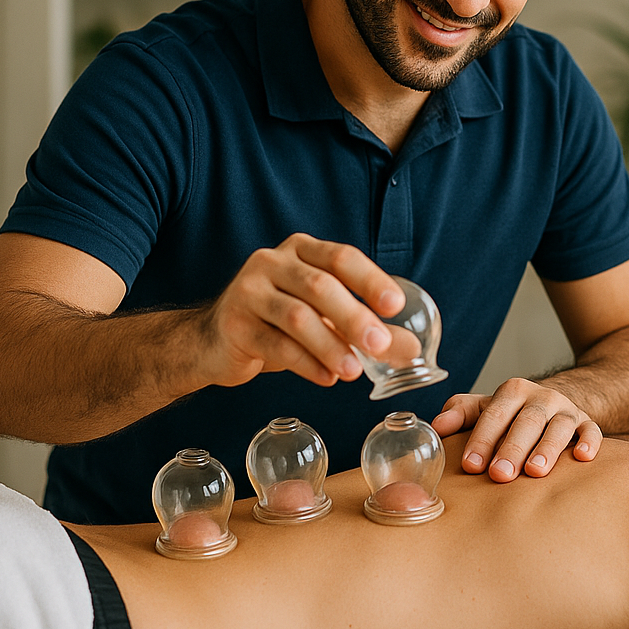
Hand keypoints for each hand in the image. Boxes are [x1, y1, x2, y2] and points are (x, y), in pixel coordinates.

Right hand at [203, 233, 404, 387]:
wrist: (215, 342)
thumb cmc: (278, 324)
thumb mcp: (324, 319)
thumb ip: (367, 329)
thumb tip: (412, 348)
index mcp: (301, 250)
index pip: (341, 257)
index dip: (370, 279)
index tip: (395, 305)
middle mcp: (272, 262)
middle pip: (320, 286)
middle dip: (354, 317)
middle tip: (380, 345)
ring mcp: (249, 290)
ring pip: (296, 316)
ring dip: (330, 345)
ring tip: (353, 372)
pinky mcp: (234, 323)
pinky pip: (275, 344)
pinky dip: (305, 363)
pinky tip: (326, 378)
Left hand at [432, 378, 602, 481]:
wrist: (553, 404)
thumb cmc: (511, 414)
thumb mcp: (485, 408)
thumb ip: (461, 413)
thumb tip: (437, 426)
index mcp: (513, 391)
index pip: (495, 414)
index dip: (482, 439)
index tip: (471, 466)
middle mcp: (542, 397)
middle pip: (527, 421)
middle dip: (512, 448)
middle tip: (500, 475)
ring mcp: (567, 410)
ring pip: (559, 427)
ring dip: (547, 448)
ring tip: (535, 472)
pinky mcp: (588, 424)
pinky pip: (592, 431)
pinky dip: (589, 442)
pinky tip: (582, 457)